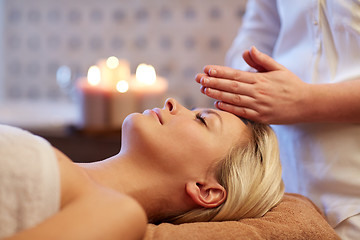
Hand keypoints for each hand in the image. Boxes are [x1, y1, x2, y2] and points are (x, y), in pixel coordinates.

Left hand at [195, 47, 310, 123]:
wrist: (306, 104)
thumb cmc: (291, 84)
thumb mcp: (278, 68)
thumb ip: (262, 60)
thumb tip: (248, 50)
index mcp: (260, 79)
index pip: (236, 74)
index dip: (220, 72)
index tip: (207, 69)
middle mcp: (258, 92)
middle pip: (231, 86)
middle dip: (213, 81)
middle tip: (198, 78)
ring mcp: (258, 105)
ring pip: (233, 99)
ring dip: (217, 93)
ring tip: (203, 89)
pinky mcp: (261, 117)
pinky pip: (241, 112)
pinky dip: (229, 108)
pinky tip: (217, 103)